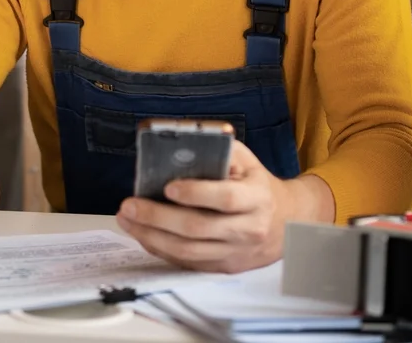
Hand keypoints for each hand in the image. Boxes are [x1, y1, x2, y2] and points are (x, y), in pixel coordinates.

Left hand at [116, 141, 330, 273]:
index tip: (168, 187)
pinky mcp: (222, 267)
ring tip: (127, 220)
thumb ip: (220, 150)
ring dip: (152, 236)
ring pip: (188, 252)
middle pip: (198, 228)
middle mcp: (246, 229)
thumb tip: (184, 145)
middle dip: (158, 217)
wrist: (284, 223)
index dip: (196, 193)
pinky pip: (186, 262)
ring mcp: (234, 253)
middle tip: (130, 205)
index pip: (224, 198)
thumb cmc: (256, 185)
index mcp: (255, 198)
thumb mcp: (247, 161)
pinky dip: (160, 249)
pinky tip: (142, 234)